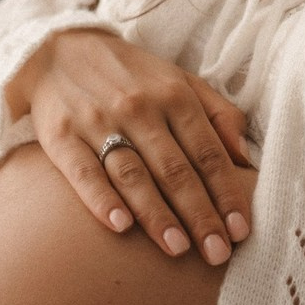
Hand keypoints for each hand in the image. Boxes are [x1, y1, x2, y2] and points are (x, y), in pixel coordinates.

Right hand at [7, 28, 252, 261]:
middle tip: (217, 253)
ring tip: (177, 249)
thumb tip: (247, 156)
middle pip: (175, 170)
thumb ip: (219, 113)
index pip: (207, 153)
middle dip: (199, 215)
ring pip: (134, 175)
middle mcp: (139, 108)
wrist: (57, 51)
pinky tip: (120, 226)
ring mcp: (98, 122)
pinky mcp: (61, 136)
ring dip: (157, 215)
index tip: (241, 230)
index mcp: (174, 96)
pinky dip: (102, 200)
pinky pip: (84, 172)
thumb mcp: (180, 80)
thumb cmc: (131, 76)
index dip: (227, 193)